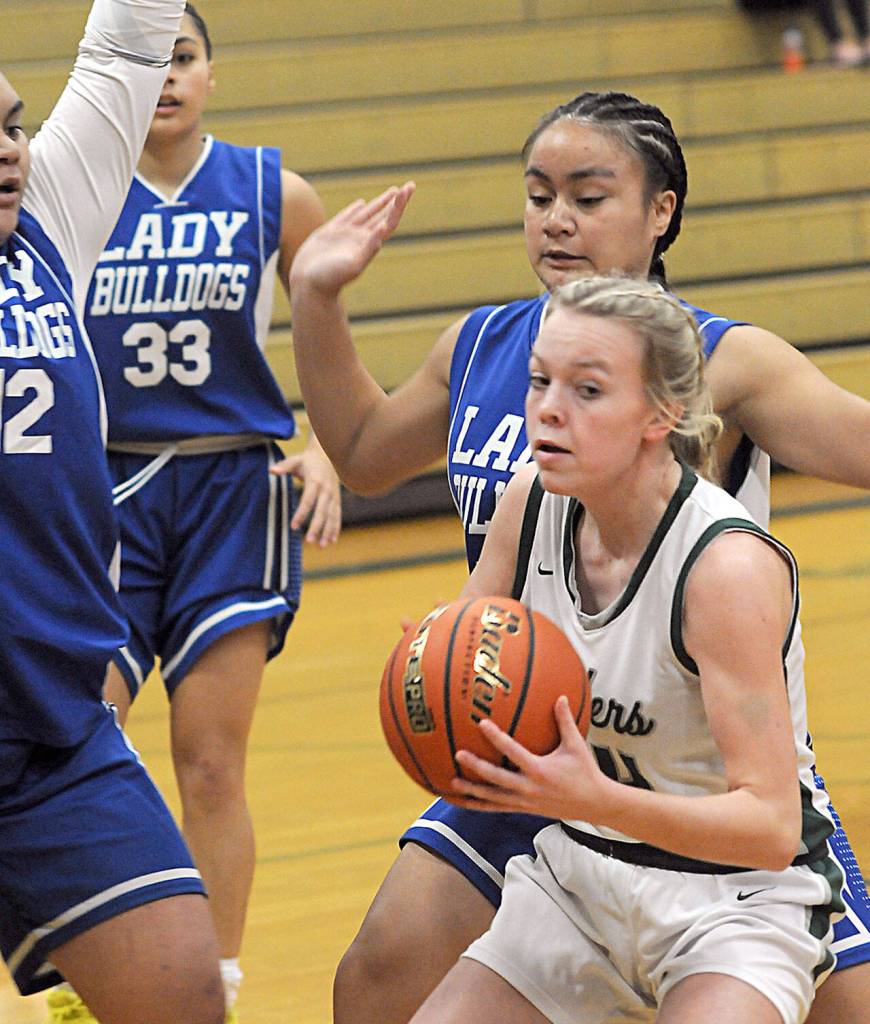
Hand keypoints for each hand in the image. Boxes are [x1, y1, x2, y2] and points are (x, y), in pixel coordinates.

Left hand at [270, 447, 341, 545]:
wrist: (327, 455)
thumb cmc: (307, 461)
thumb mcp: (295, 460)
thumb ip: (283, 467)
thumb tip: (271, 471)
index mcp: (315, 481)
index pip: (308, 500)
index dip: (301, 514)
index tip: (293, 526)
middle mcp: (327, 490)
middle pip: (322, 511)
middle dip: (316, 527)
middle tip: (309, 541)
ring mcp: (334, 496)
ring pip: (332, 516)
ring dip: (328, 531)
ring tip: (321, 546)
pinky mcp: (337, 500)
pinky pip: (337, 516)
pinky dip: (335, 528)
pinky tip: (332, 541)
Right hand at [288, 183, 415, 297]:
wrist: (309, 285)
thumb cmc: (330, 279)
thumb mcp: (353, 265)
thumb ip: (369, 248)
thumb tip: (383, 229)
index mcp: (368, 244)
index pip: (390, 221)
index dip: (400, 206)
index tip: (408, 190)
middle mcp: (360, 238)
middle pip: (384, 215)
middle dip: (397, 201)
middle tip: (411, 186)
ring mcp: (346, 235)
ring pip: (368, 214)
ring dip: (381, 202)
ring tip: (394, 191)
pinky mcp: (330, 233)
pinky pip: (347, 216)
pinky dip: (355, 208)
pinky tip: (361, 203)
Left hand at [450, 696, 609, 819]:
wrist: (594, 804)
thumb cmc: (585, 772)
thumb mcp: (576, 745)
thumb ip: (565, 721)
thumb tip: (561, 696)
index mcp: (540, 770)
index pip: (513, 751)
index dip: (496, 738)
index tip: (482, 724)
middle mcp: (529, 787)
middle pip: (497, 778)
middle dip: (477, 767)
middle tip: (459, 754)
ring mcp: (525, 801)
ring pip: (493, 798)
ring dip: (473, 791)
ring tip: (452, 783)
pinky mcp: (524, 809)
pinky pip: (498, 808)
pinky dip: (480, 806)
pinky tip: (464, 802)